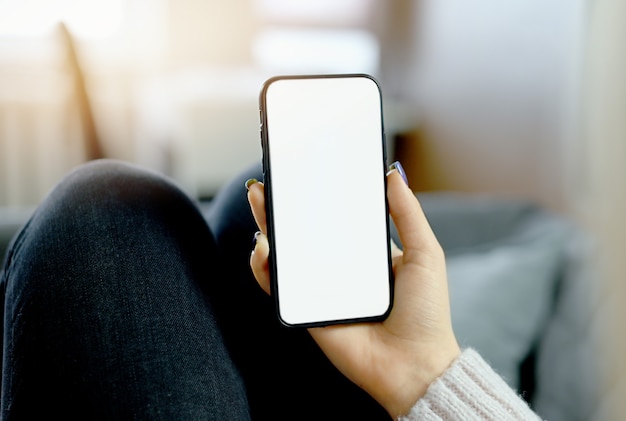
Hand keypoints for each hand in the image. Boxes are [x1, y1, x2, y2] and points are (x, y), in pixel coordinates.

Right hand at [246, 166, 459, 418]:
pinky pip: (278, 288)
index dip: (317, 197)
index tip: (304, 171)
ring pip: (286, 256)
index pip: (336, 218)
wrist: (414, 364)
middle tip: (270, 182)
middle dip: (283, 207)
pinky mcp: (307, 311)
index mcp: (365, 253)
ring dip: (267, 229)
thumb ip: (408, 214)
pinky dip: (264, 269)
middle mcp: (340, 269)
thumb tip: (393, 174)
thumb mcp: (425, 253)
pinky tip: (263, 249)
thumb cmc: (426, 312)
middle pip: (304, 233)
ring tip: (261, 204)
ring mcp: (321, 290)